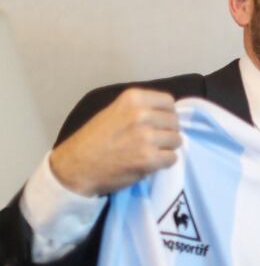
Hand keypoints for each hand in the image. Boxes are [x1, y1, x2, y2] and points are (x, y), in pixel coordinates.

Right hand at [48, 89, 179, 196]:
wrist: (75, 167)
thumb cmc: (93, 140)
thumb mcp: (114, 112)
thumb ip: (139, 109)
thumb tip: (167, 114)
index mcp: (133, 98)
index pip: (169, 102)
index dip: (166, 115)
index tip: (157, 124)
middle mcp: (142, 114)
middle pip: (174, 122)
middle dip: (167, 132)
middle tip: (151, 141)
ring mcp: (146, 136)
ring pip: (177, 140)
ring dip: (166, 148)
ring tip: (148, 152)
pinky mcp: (149, 158)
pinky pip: (172, 158)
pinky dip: (164, 162)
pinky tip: (148, 163)